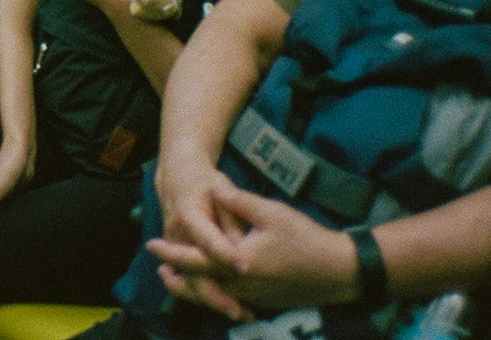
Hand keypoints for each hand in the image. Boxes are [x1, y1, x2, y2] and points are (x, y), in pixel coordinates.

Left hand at [149, 182, 358, 317]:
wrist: (338, 271)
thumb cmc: (304, 239)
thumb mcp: (270, 212)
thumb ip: (237, 202)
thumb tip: (212, 189)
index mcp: (236, 265)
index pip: (194, 261)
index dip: (171, 253)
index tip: (151, 245)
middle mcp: (240, 287)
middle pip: (199, 287)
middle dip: (178, 280)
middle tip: (160, 269)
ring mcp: (253, 297)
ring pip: (215, 296)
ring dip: (194, 288)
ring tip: (179, 279)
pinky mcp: (265, 301)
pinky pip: (232, 300)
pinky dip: (216, 293)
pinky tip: (215, 285)